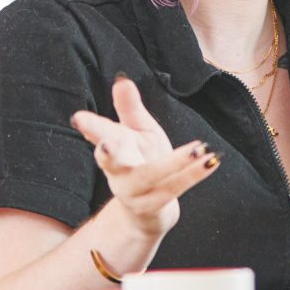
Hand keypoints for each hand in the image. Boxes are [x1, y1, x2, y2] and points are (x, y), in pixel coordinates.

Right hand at [70, 74, 219, 238]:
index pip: (98, 135)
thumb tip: (121, 79)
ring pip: (151, 177)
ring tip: (198, 148)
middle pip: (112, 165)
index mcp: (113, 150)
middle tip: (105, 144)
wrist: (149, 209)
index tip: (79, 118)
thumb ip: (129, 108)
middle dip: (107, 156)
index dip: (90, 127)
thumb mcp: (136, 131)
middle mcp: (117, 173)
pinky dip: (193, 175)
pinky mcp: (153, 205)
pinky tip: (210, 161)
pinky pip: (174, 189)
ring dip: (175, 163)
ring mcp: (133, 192)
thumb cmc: (141, 160)